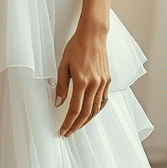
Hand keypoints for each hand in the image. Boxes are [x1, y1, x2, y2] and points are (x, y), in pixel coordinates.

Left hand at [55, 20, 110, 136]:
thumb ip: (61, 85)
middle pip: (86, 113)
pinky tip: (92, 113)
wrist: (93, 35)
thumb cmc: (76, 47)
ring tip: (78, 126)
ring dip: (87, 120)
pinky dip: (97, 109)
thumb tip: (58, 103)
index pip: (75, 109)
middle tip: (69, 132)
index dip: (68, 123)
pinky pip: (103, 100)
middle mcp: (94, 84)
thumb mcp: (63, 65)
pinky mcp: (108, 80)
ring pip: (96, 108)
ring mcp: (103, 82)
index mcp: (82, 81)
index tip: (63, 130)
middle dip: (77, 125)